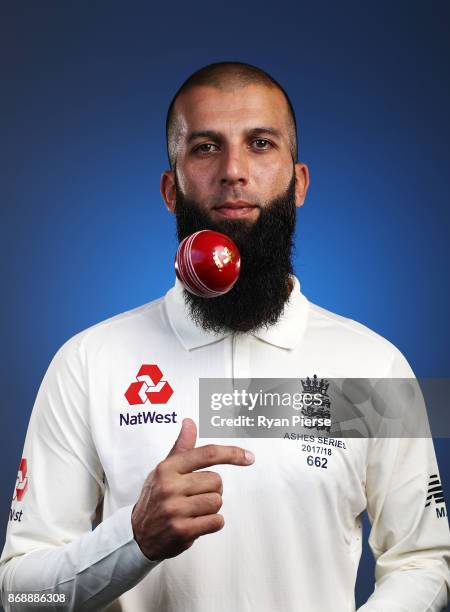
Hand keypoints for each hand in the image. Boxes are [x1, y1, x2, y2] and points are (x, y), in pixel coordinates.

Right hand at [131, 418, 254, 560]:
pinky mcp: (182, 531)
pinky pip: (216, 522)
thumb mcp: (164, 470)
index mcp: (167, 468)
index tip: (248, 457)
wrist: (138, 534)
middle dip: (212, 489)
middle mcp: (170, 486)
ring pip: (217, 501)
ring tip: (193, 510)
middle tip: (195, 496)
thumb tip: (189, 422)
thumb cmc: (156, 497)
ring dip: (211, 507)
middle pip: (216, 481)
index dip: (231, 453)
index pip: (207, 454)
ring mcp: (175, 510)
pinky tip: (196, 523)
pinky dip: (212, 523)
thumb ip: (182, 447)